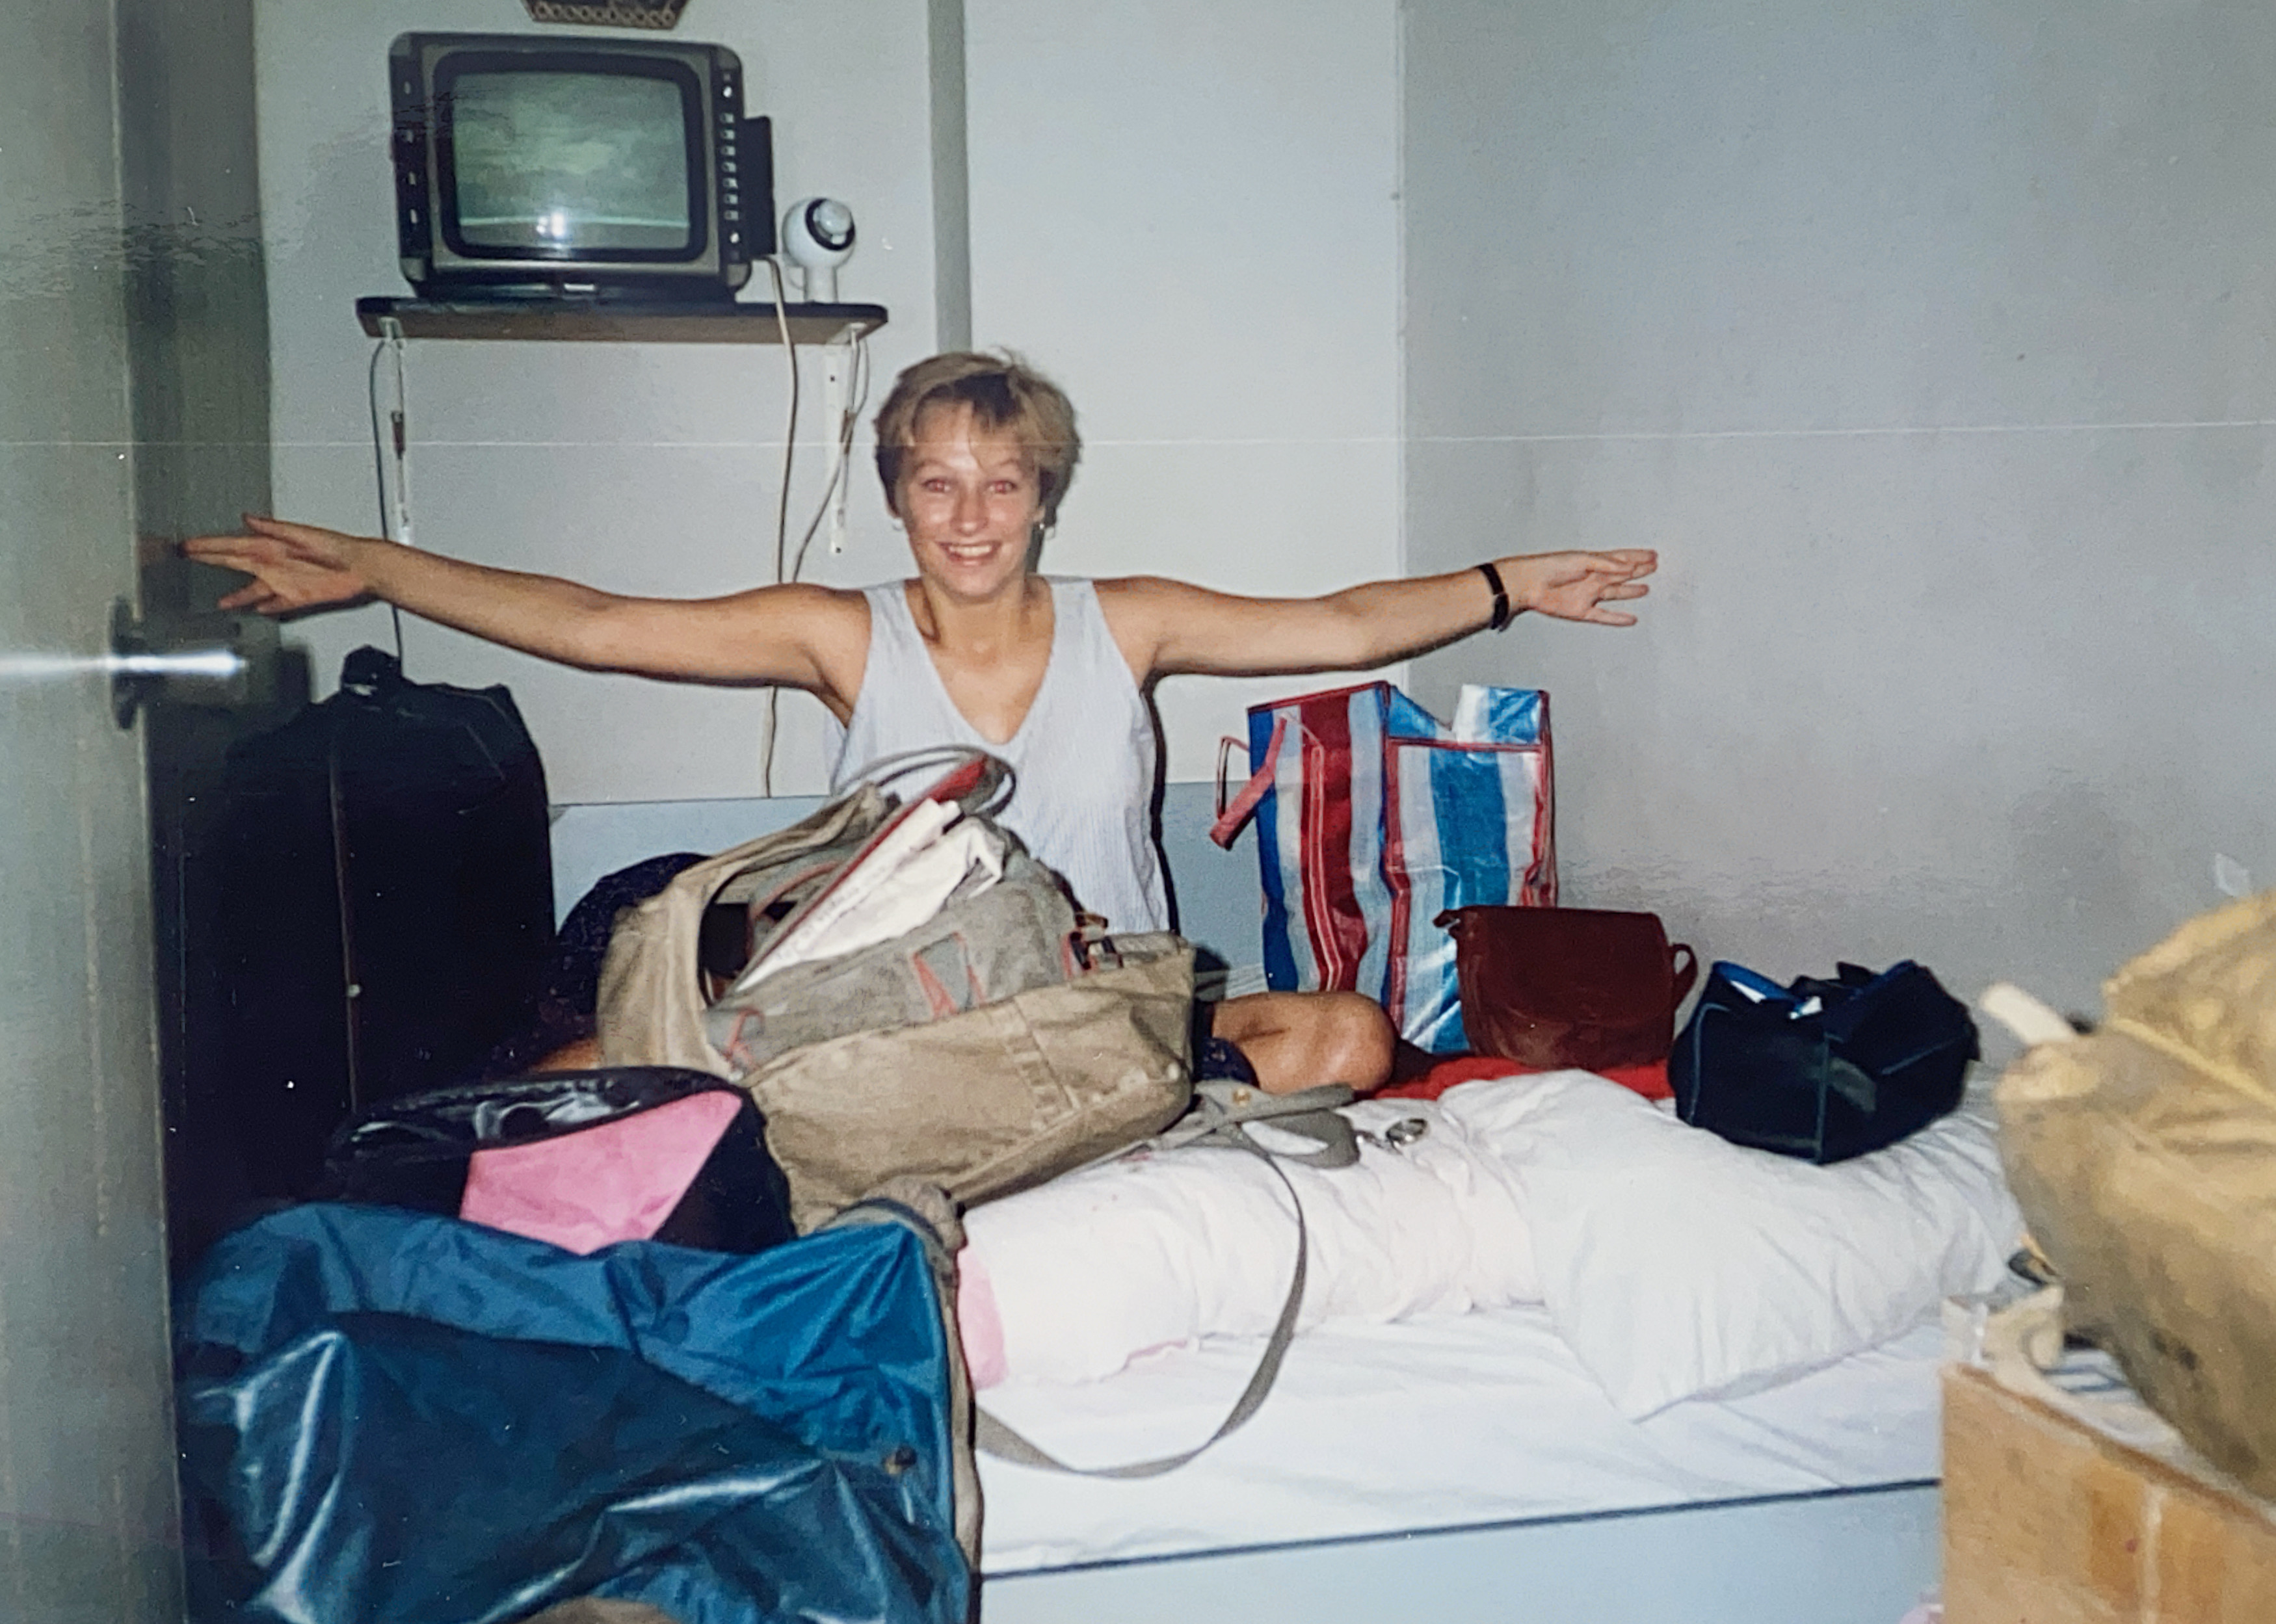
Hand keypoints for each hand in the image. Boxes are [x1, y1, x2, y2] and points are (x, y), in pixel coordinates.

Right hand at [182, 515, 375, 615]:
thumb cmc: (336, 547)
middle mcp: (273, 563)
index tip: (187, 545)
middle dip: (210, 561)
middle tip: (188, 560)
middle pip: (234, 563)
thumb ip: (274, 528)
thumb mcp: (301, 534)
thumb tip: (248, 518)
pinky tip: (257, 611)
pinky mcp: (298, 597)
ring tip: (221, 602)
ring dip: (236, 596)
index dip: (207, 546)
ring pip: (252, 590)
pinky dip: (266, 608)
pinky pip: (277, 604)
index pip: (231, 545)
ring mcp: (284, 581)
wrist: (361, 568)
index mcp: (270, 546)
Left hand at [1504, 549, 1656, 625]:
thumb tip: (1629, 568)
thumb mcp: (1582, 560)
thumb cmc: (1550, 567)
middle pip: (1622, 574)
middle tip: (1654, 567)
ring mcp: (1588, 594)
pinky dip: (1617, 618)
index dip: (1638, 557)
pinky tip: (1630, 619)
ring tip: (1645, 589)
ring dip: (1631, 591)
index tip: (1653, 555)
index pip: (1622, 558)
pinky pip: (1604, 616)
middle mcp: (1594, 577)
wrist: (1529, 584)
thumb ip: (1607, 564)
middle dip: (1638, 570)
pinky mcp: (1581, 610)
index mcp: (1595, 562)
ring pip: (1616, 593)